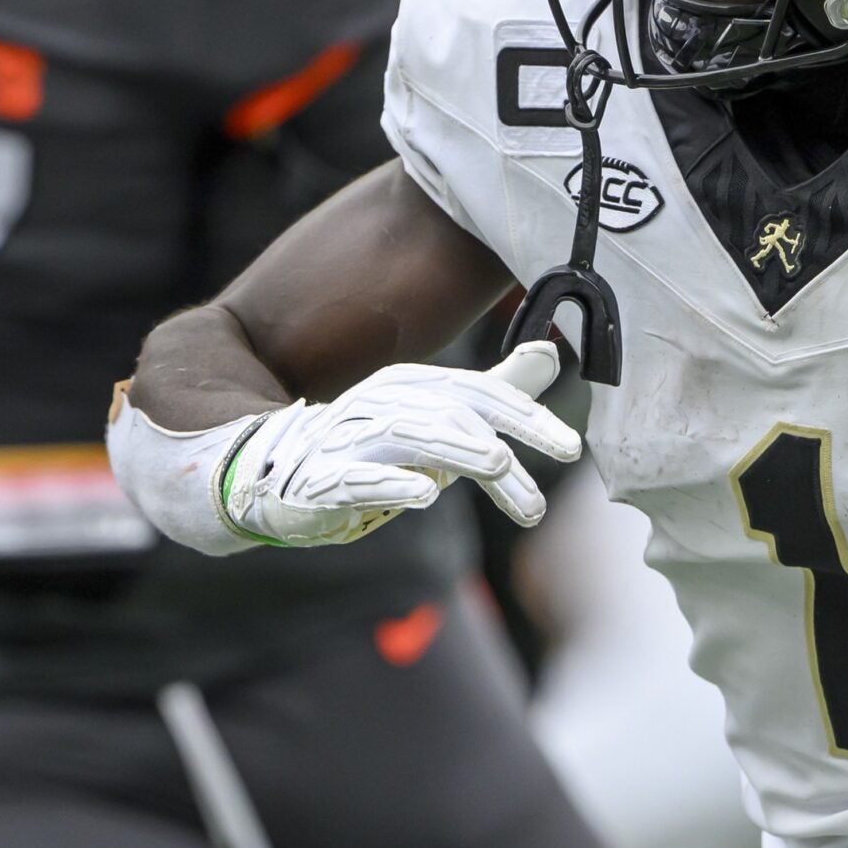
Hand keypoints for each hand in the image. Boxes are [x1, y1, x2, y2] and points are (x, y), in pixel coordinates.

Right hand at [220, 342, 579, 544]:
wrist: (277, 471)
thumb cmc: (374, 447)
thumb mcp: (441, 417)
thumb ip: (496, 390)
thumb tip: (550, 352)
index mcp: (416, 386)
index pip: (480, 393)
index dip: (527, 416)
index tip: (570, 448)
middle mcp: (385, 403)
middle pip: (453, 415)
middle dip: (504, 444)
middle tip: (549, 475)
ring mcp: (350, 439)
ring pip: (411, 437)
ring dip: (458, 451)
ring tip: (498, 466)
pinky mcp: (321, 479)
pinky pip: (356, 478)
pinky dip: (391, 484)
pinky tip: (423, 495)